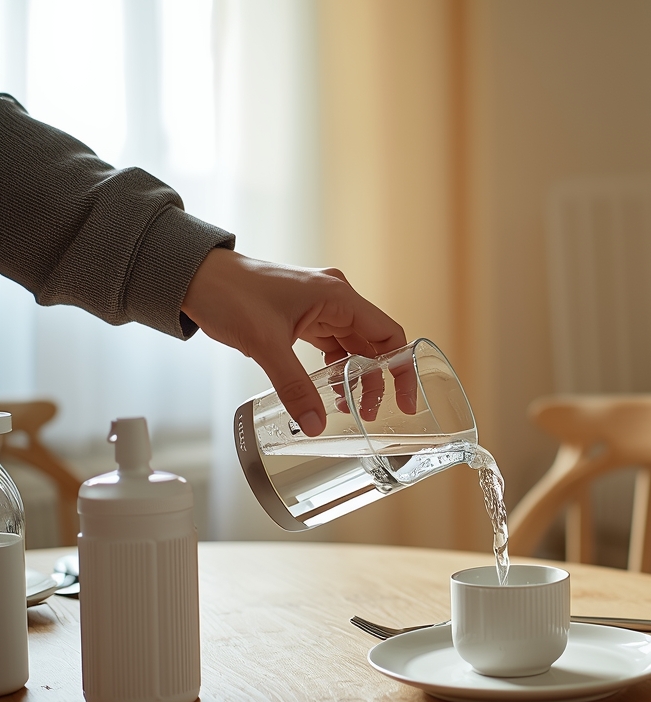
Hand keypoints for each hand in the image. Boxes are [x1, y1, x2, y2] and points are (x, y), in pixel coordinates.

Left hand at [182, 249, 406, 434]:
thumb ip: (295, 389)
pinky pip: (332, 346)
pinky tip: (329, 392)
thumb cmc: (230, 294)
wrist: (194, 276)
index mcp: (338, 296)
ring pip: (353, 347)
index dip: (401, 369)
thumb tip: (314, 425)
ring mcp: (320, 307)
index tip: (406, 399)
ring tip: (348, 408)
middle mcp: (335, 298)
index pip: (388, 334)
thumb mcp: (266, 346)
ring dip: (354, 378)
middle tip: (368, 414)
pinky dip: (335, 370)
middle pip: (373, 344)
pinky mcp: (304, 316)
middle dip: (375, 381)